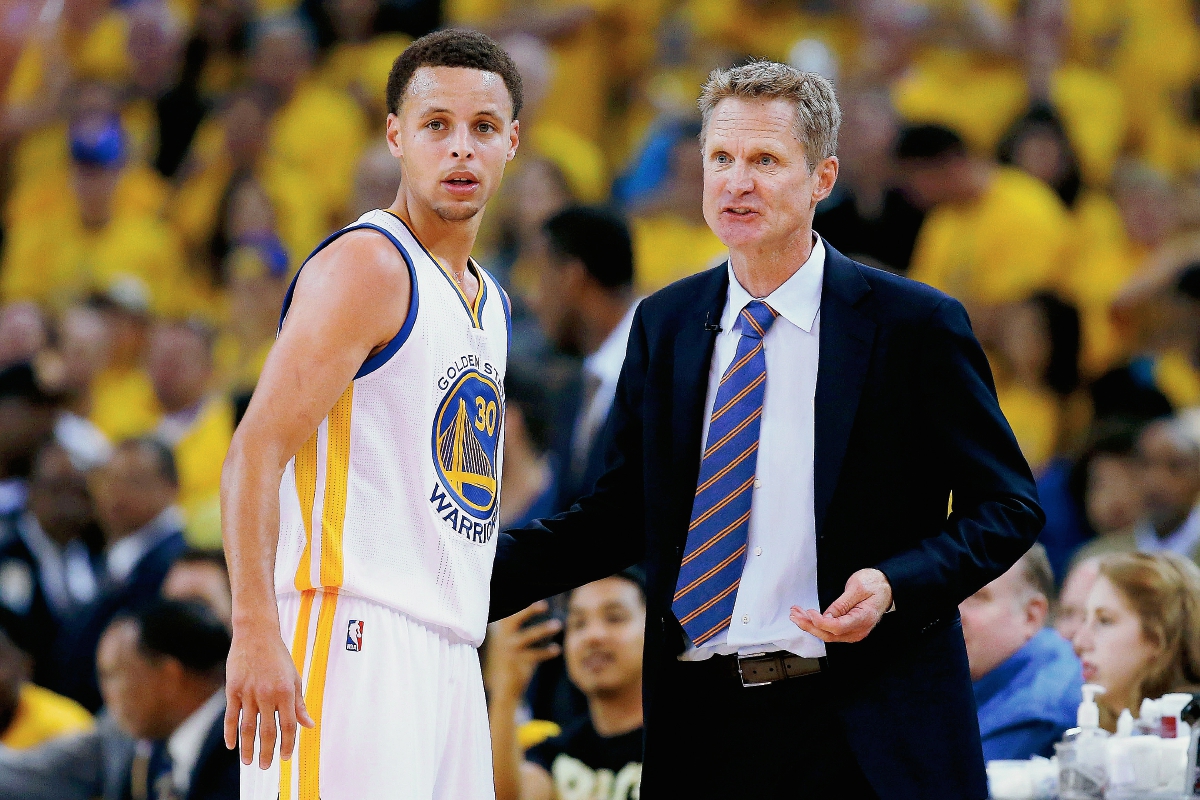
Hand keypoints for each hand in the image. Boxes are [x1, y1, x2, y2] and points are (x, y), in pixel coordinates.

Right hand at [224, 626, 313, 768]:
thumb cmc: (279, 657)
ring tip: (249, 762)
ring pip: (248, 727)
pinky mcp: (233, 690)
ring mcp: (248, 692)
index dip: (288, 744)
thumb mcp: (294, 678)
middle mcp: (267, 694)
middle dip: (267, 751)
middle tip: (265, 766)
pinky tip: (232, 746)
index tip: (285, 757)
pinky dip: (230, 733)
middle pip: (267, 730)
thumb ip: (299, 704)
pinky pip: (231, 716)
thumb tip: (309, 725)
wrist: (257, 634)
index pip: (288, 725)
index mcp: (286, 692)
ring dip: (248, 747)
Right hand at [483, 601, 561, 703]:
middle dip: (528, 610)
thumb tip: (542, 603)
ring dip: (543, 629)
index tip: (530, 591)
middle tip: (545, 604)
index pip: (509, 611)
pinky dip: (547, 652)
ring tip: (558, 624)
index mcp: (502, 628)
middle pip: (514, 619)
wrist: (505, 687)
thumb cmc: (513, 656)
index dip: (519, 601)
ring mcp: (510, 650)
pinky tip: (556, 649)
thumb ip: (519, 621)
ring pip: (527, 637)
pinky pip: (535, 655)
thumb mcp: (512, 637)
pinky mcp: (518, 663)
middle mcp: (503, 637)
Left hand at [790, 568, 892, 643]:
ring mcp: (854, 632)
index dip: (820, 622)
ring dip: (810, 625)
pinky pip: (831, 631)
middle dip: (809, 625)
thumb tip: (826, 616)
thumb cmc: (874, 584)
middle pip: (829, 635)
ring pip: (828, 635)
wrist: (886, 586)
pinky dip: (817, 625)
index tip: (809, 612)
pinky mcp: (849, 629)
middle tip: (795, 614)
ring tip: (796, 614)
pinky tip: (807, 618)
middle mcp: (859, 630)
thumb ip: (841, 604)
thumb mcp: (857, 587)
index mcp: (863, 619)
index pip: (837, 627)